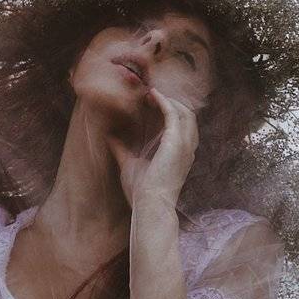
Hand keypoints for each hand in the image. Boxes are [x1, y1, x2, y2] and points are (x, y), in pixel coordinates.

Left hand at [117, 88, 198, 208]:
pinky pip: (174, 114)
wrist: (149, 205)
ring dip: (169, 100)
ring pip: (185, 112)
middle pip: (187, 115)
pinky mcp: (177, 142)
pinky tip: (152, 95)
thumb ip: (122, 150)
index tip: (150, 102)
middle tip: (151, 95)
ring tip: (151, 94)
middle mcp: (187, 148)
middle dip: (171, 102)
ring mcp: (185, 145)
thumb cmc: (142, 192)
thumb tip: (111, 138)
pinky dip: (165, 102)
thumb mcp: (129, 165)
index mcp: (180, 154)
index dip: (169, 110)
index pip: (181, 125)